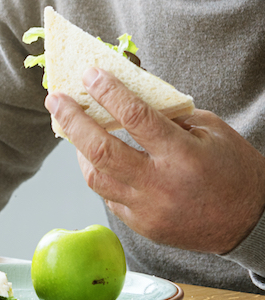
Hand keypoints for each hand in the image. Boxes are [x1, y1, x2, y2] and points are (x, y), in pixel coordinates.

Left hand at [46, 68, 264, 254]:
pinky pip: (108, 196)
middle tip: (55, 100)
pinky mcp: (141, 225)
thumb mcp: (209, 130)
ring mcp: (147, 209)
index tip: (89, 74)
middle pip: (102, 151)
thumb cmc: (232, 169)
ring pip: (95, 177)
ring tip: (72, 128)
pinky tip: (95, 157)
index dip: (109, 93)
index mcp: (183, 155)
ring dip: (78, 149)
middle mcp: (161, 184)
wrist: (251, 222)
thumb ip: (168, 112)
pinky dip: (98, 174)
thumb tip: (126, 86)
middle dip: (72, 121)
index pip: (137, 118)